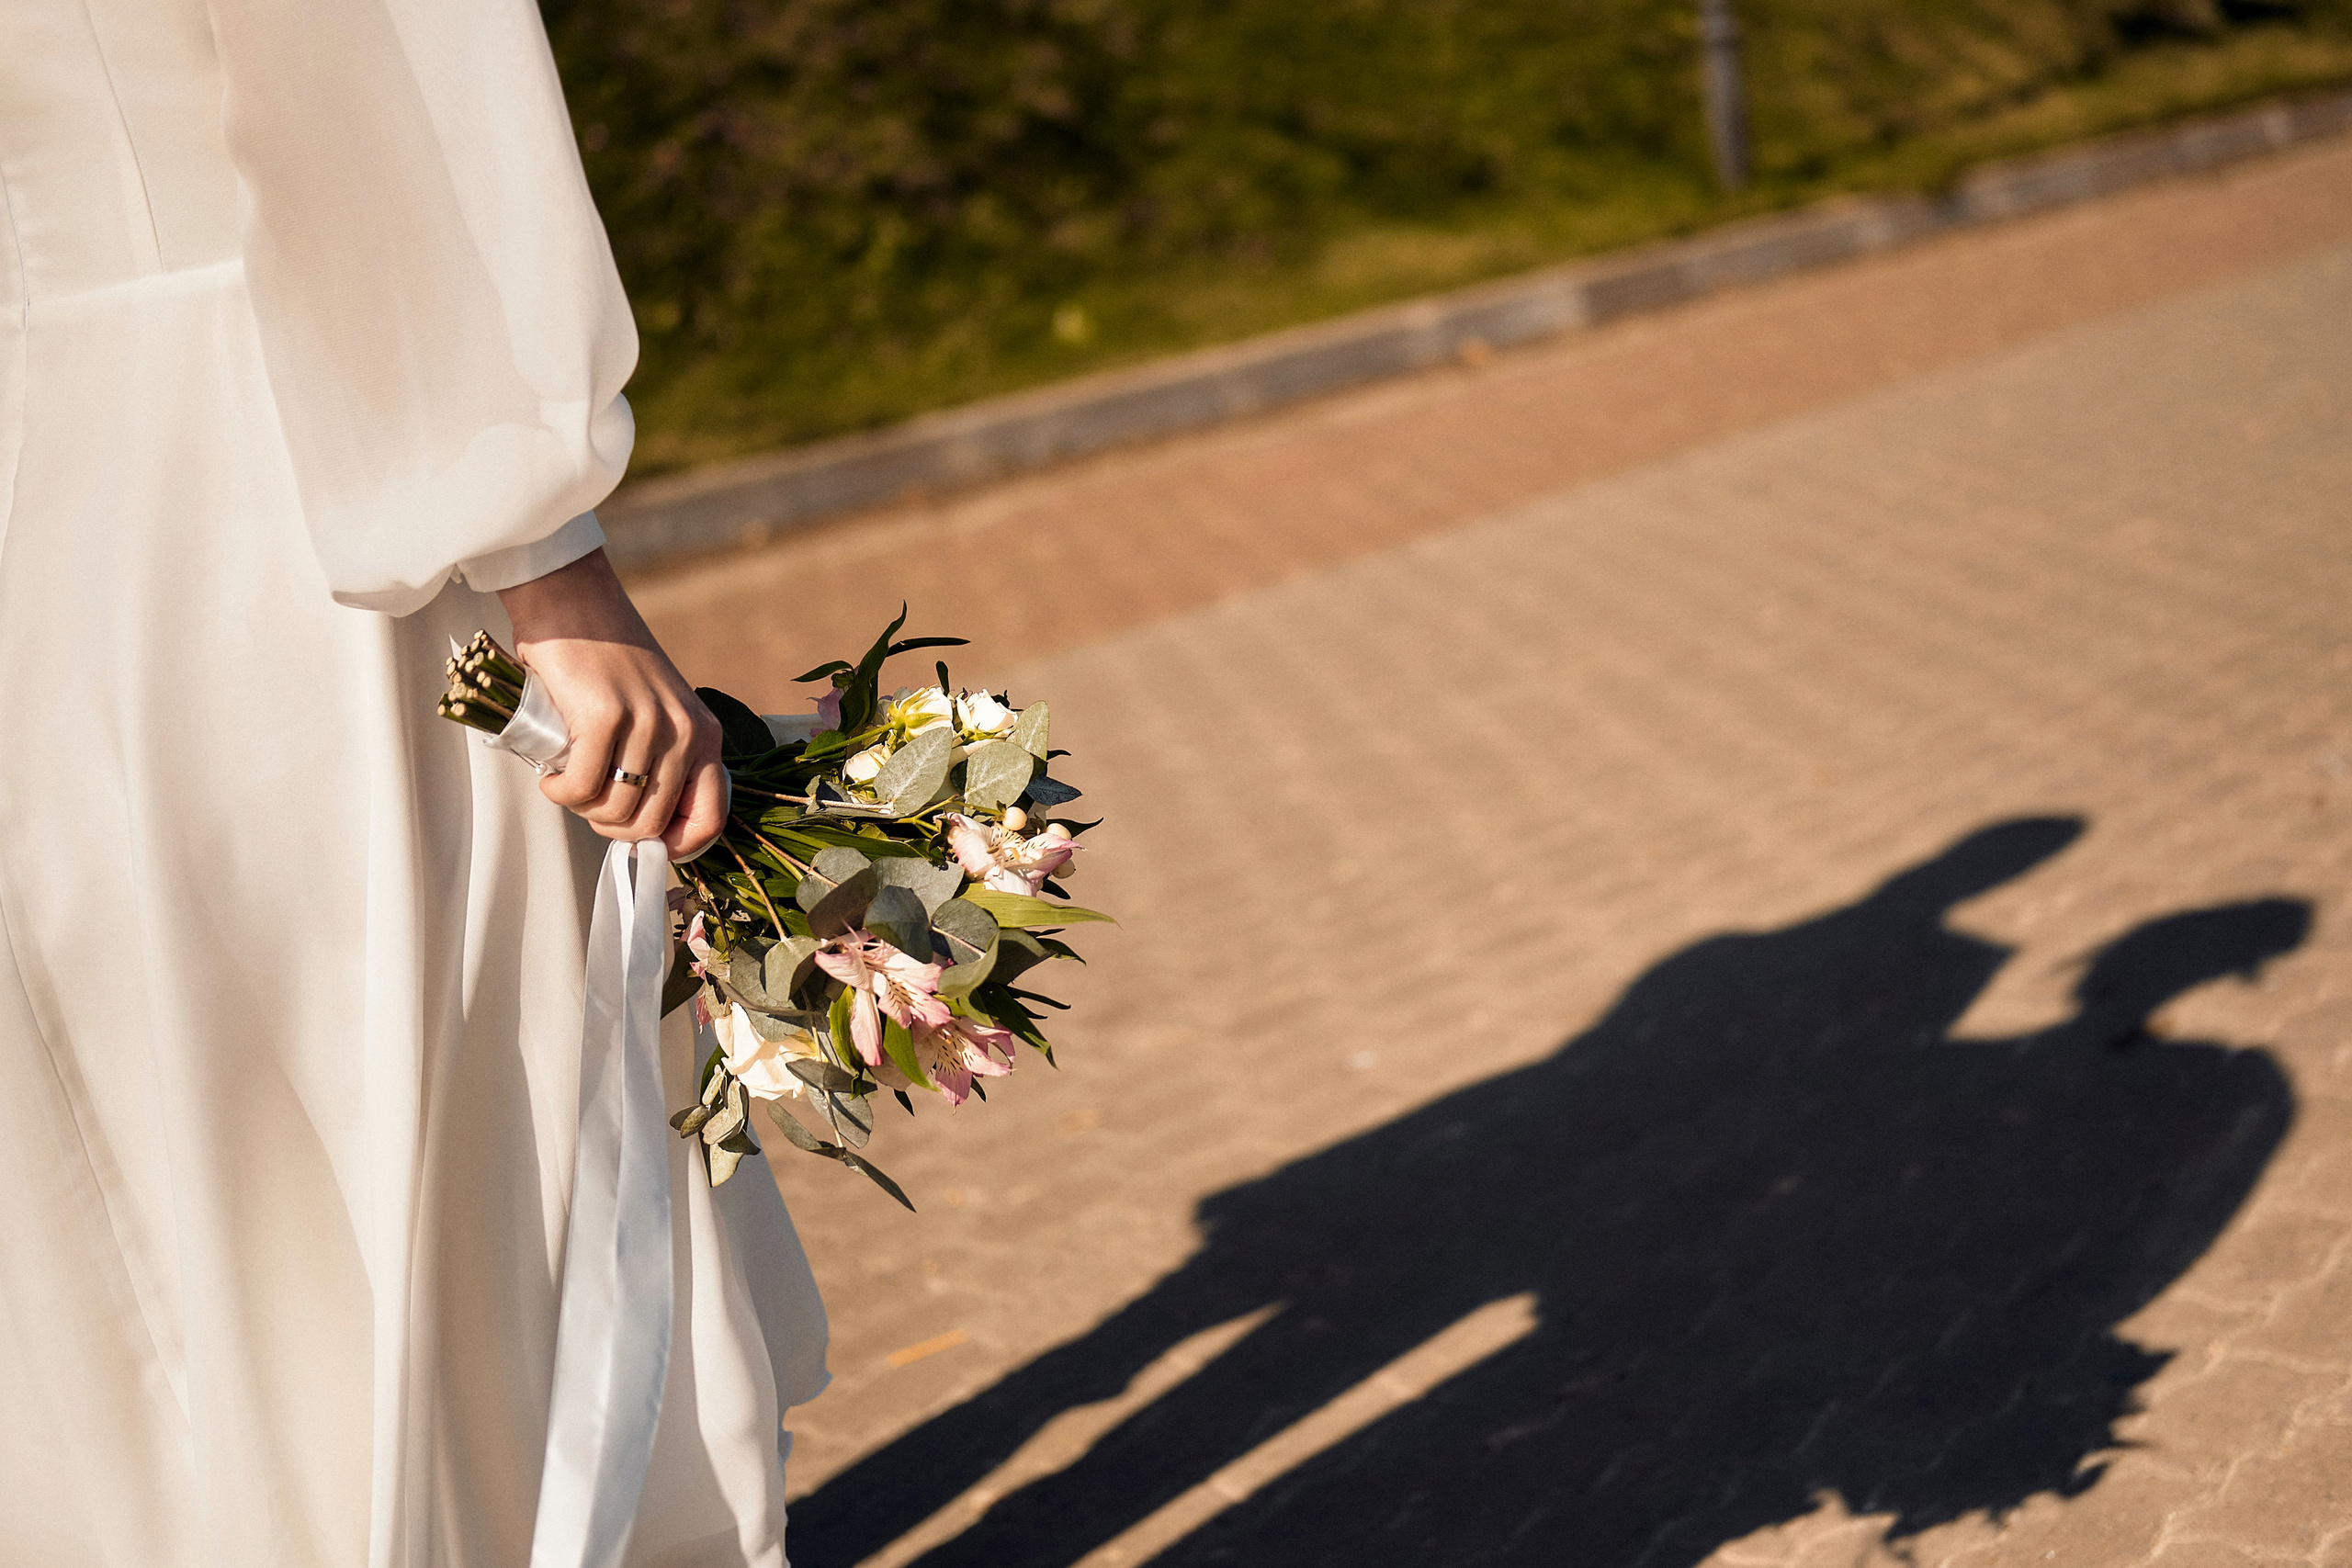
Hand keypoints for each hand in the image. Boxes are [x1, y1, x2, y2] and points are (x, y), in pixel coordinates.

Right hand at [496, 548, 726, 857]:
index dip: (677, 846)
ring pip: (617, 811)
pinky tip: (551, 777)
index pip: (712, 816)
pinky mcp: (605, 718)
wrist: (573, 603)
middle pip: (653, 823)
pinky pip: (582, 788)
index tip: (645, 848)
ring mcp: (648, 724)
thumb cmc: (606, 661)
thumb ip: (661, 761)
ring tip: (568, 784)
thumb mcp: (655, 711)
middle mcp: (685, 732)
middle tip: (587, 805)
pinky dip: (560, 793)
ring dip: (583, 809)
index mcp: (705, 734)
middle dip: (613, 829)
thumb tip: (643, 827)